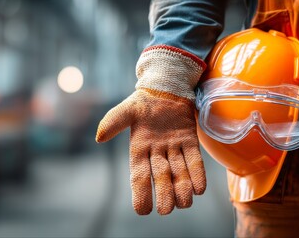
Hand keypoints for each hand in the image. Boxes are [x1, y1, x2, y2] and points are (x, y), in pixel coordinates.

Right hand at [96, 88, 205, 214]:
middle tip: (166, 210)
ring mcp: (174, 148)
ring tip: (185, 202)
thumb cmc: (143, 102)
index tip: (142, 210)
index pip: (139, 175)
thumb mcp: (126, 110)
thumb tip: (99, 137)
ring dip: (182, 188)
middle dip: (164, 194)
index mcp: (139, 149)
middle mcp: (157, 153)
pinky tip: (199, 188)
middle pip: (161, 177)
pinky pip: (194, 160)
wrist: (164, 89)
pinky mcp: (189, 141)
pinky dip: (197, 174)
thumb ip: (114, 122)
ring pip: (179, 172)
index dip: (140, 193)